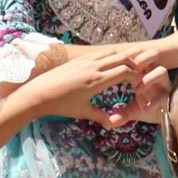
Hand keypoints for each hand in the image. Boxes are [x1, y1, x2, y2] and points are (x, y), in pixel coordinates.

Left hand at [18, 46, 164, 126]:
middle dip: (134, 65)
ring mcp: (86, 60)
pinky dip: (110, 56)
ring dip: (122, 58)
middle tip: (138, 73)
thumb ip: (101, 116)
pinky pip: (100, 53)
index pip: (126, 71)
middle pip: (122, 58)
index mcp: (97, 80)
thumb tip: (114, 125)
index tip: (139, 84)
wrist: (38, 92)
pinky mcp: (79, 58)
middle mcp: (94, 66)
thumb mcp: (83, 112)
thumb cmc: (61, 105)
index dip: (137, 76)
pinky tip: (111, 63)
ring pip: (111, 53)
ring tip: (128, 67)